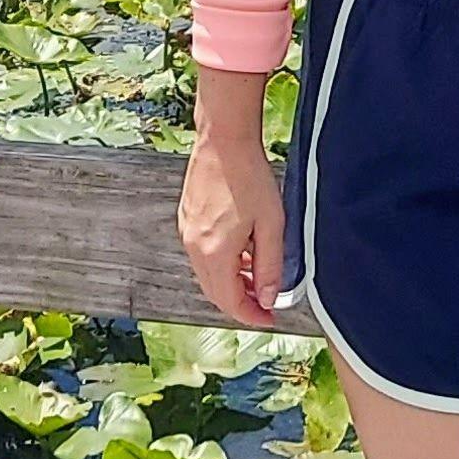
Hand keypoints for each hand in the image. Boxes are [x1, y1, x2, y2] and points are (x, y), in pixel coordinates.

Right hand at [179, 122, 285, 329]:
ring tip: (256, 274)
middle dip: (240, 303)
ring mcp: (187, 232)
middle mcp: (194, 247)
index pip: (230, 302)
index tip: (268, 318)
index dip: (251, 316)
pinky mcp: (187, 219)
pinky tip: (240, 251)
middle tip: (264, 303)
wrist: (224, 140)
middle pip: (215, 293)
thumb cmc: (249, 176)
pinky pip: (202, 255)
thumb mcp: (271, 224)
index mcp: (215, 253)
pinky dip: (220, 263)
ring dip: (230, 282)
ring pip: (207, 275)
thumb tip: (267, 299)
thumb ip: (269, 266)